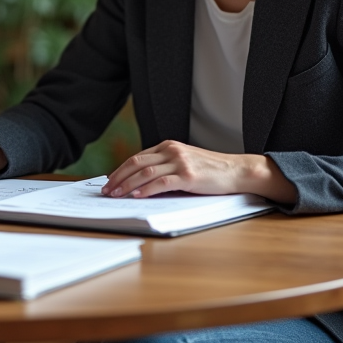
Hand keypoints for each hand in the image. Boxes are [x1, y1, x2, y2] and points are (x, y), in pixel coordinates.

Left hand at [101, 141, 296, 202]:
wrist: (236, 171)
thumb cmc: (210, 170)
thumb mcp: (185, 161)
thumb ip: (165, 166)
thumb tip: (140, 182)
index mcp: (168, 146)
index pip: (137, 157)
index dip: (120, 169)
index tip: (109, 180)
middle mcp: (172, 151)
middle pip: (136, 163)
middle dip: (118, 177)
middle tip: (106, 190)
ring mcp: (180, 162)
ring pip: (146, 172)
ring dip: (127, 184)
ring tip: (116, 194)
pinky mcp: (189, 176)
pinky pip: (162, 182)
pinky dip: (146, 189)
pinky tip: (137, 196)